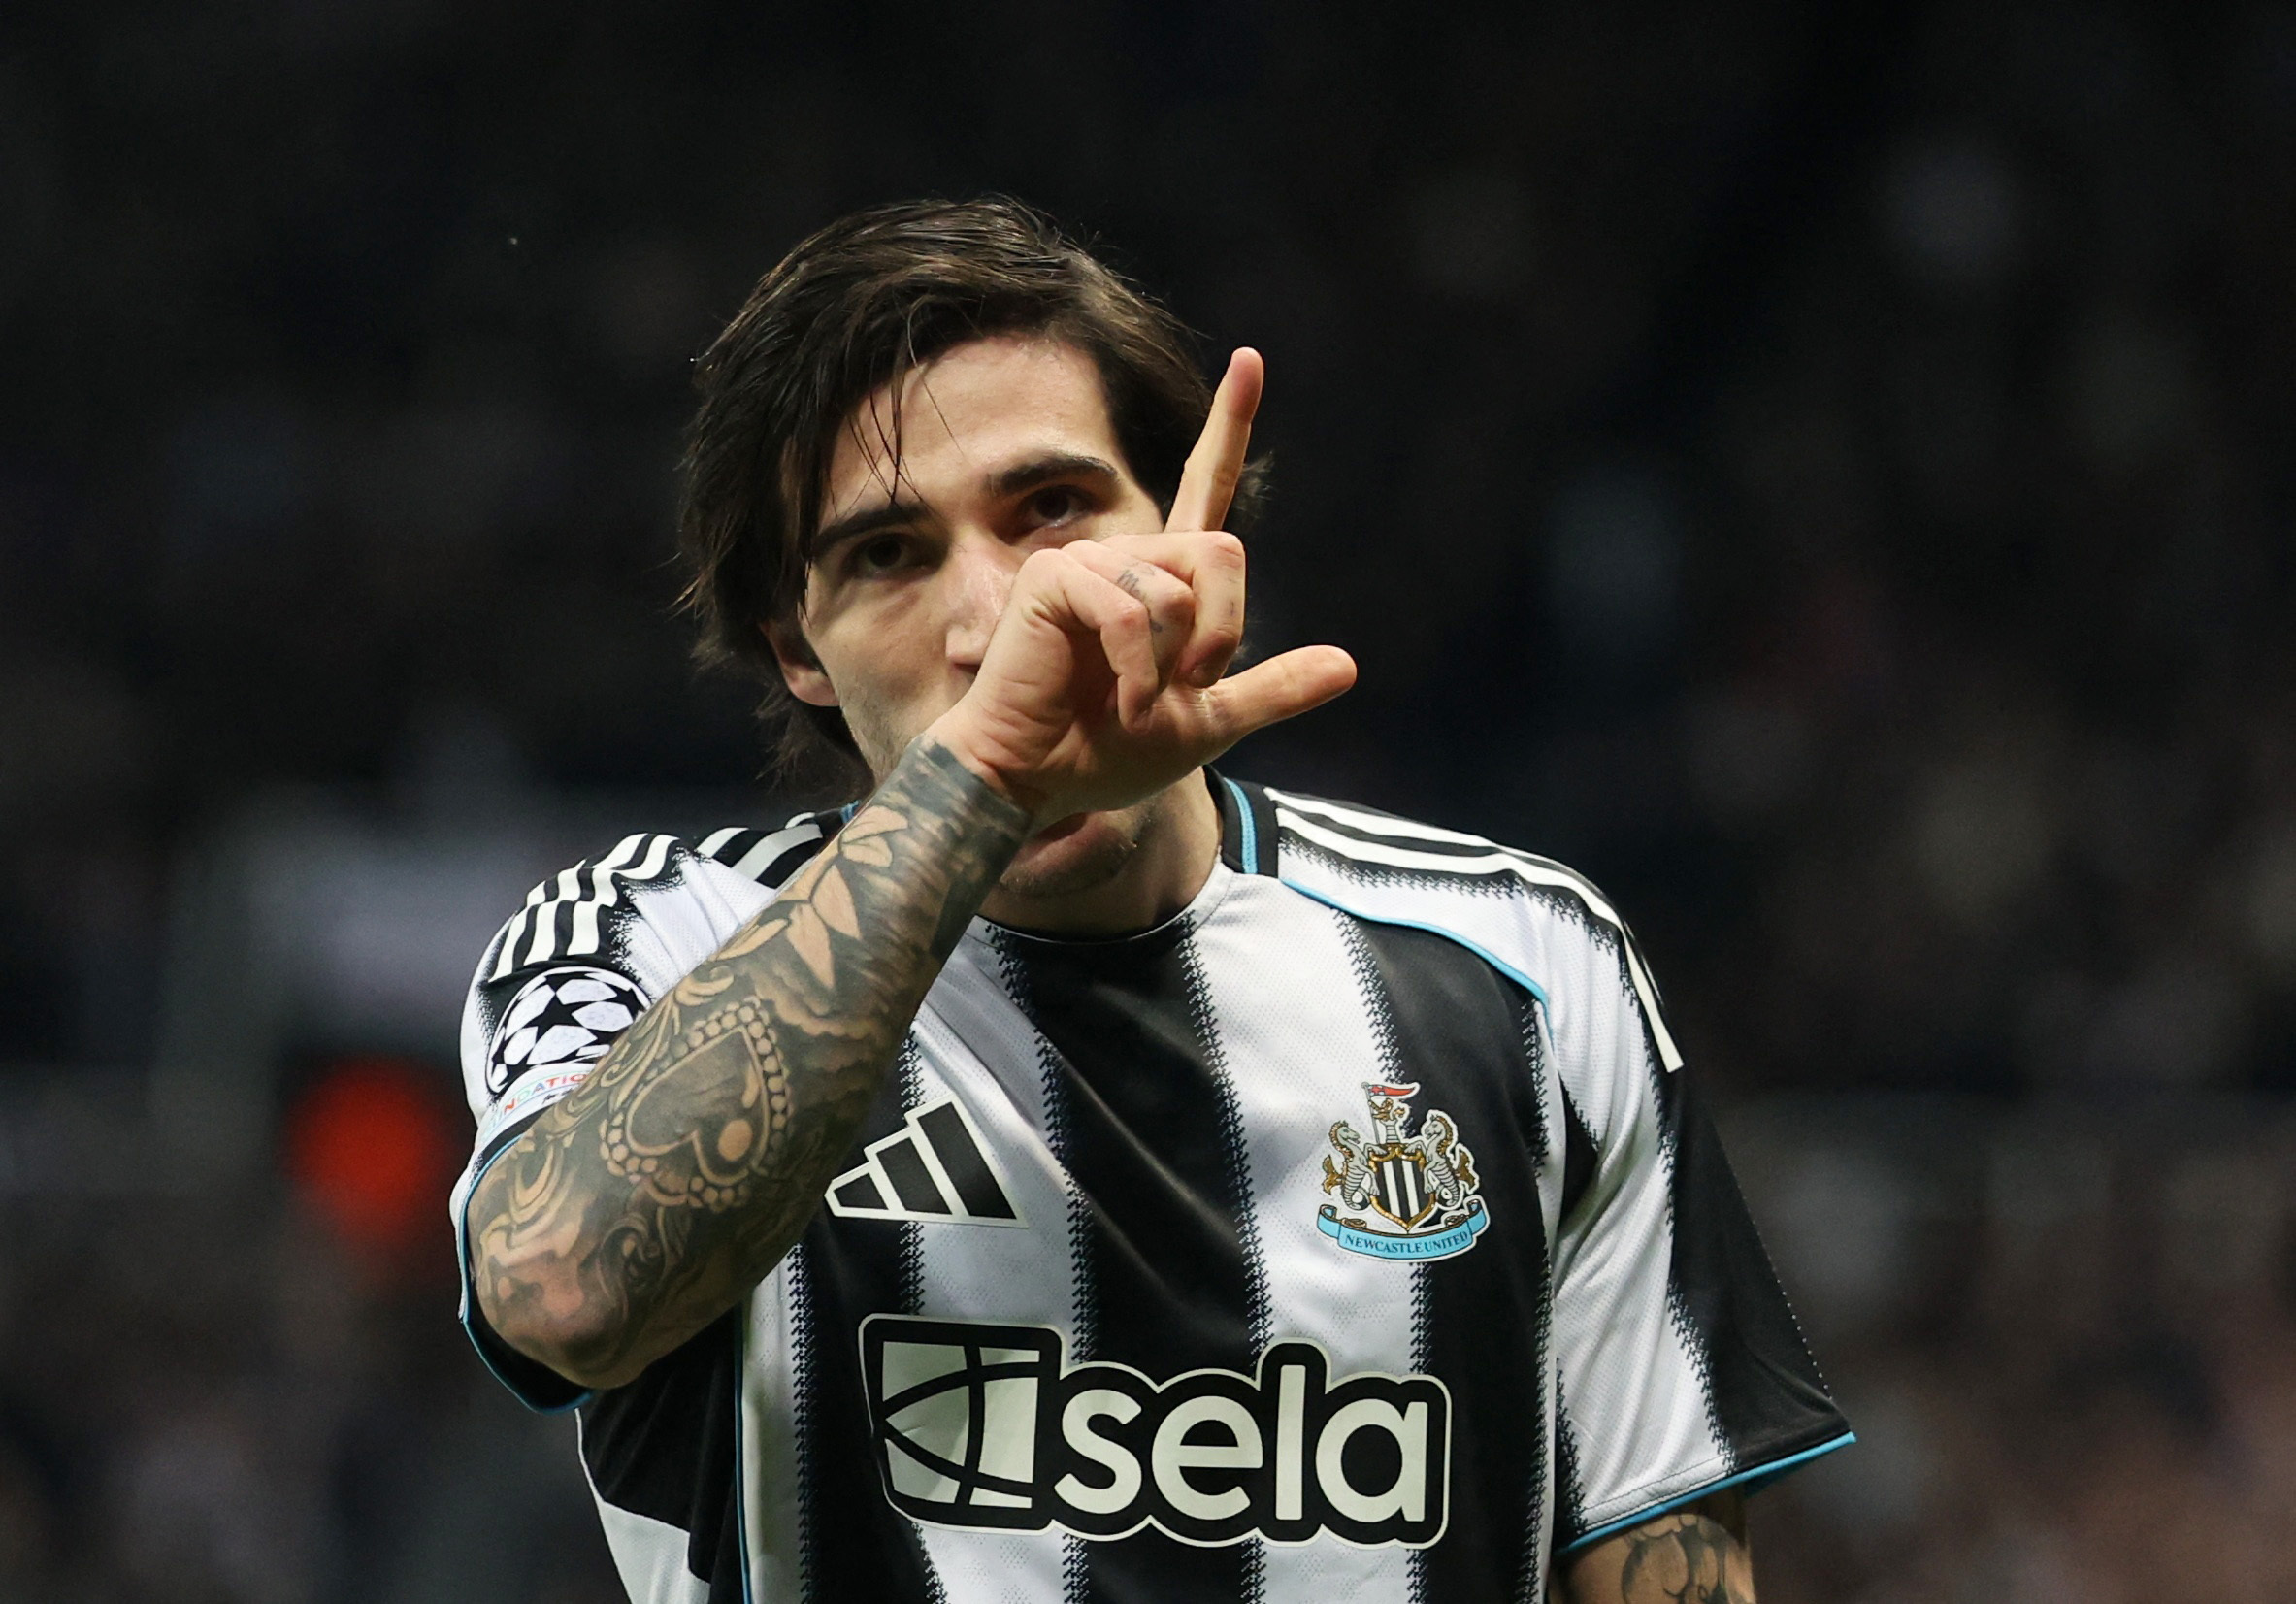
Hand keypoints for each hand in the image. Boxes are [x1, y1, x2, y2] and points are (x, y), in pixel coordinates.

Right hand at [927, 349, 1356, 820]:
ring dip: (1171, 662)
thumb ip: (1273, 689)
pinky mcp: (1055, 578)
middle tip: (1185, 685)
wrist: (1040, 780)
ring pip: (1182, 586)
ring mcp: (1088, 561)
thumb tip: (1349, 666)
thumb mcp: (1209, 721)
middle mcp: (1129, 557)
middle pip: (1224, 552)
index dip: (1231, 424)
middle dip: (1222, 632)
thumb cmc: (1106, 751)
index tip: (1249, 360)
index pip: (1208, 488)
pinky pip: (1132, 608)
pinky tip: (1116, 696)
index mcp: (1165, 579)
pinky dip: (1138, 668)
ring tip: (1133, 697)